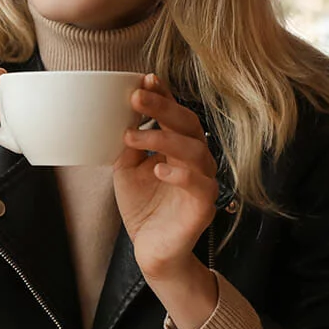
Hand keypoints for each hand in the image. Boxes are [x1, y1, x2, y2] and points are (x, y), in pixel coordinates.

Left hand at [114, 74, 218, 287]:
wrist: (151, 249)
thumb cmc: (144, 207)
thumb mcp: (127, 169)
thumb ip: (130, 144)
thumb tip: (124, 115)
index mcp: (179, 147)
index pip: (175, 114)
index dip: (164, 95)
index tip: (145, 79)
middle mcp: (196, 159)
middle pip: (188, 124)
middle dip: (162, 107)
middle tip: (136, 97)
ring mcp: (203, 181)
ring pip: (194, 149)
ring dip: (161, 138)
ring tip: (132, 136)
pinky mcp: (204, 205)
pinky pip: (200, 184)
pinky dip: (180, 174)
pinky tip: (159, 169)